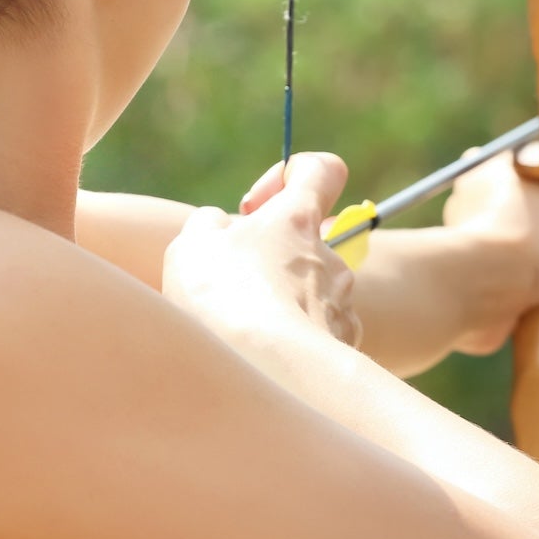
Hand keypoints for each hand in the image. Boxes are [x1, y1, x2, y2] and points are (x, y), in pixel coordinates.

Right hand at [162, 153, 360, 346]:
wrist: (266, 368)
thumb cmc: (224, 296)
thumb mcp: (193, 243)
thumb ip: (211, 224)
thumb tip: (221, 228)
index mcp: (297, 218)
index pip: (322, 170)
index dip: (294, 176)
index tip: (257, 206)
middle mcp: (328, 255)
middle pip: (307, 241)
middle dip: (272, 258)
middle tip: (232, 283)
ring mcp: (340, 300)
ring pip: (310, 290)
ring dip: (280, 301)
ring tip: (241, 327)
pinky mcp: (345, 342)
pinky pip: (319, 331)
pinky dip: (294, 338)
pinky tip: (265, 354)